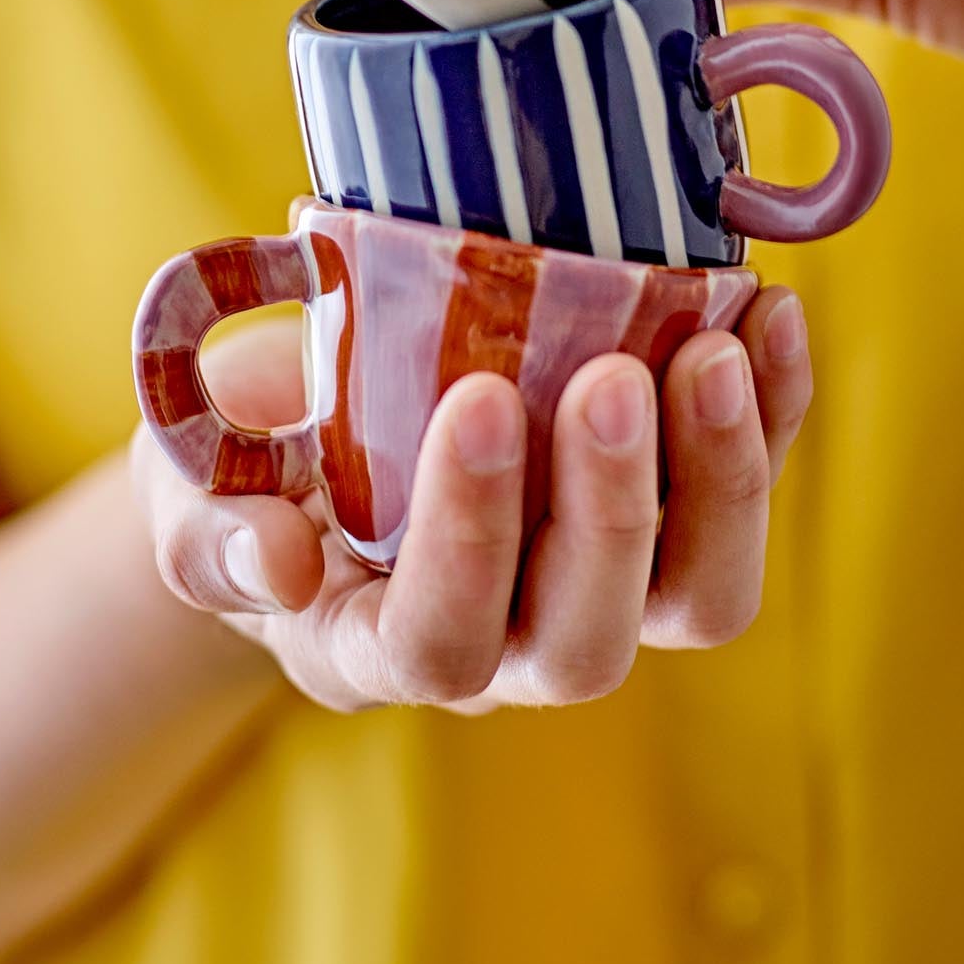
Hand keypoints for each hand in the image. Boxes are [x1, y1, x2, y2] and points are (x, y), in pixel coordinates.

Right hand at [130, 291, 811, 713]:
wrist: (311, 446)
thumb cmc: (244, 469)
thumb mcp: (190, 494)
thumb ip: (212, 537)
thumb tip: (283, 562)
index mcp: (378, 647)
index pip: (436, 637)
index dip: (468, 537)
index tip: (476, 400)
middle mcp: (505, 647)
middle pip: (585, 640)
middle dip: (610, 509)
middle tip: (611, 375)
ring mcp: (597, 592)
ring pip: (697, 598)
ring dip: (724, 478)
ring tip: (717, 346)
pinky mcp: (666, 523)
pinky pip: (740, 498)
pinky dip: (773, 415)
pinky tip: (771, 316)